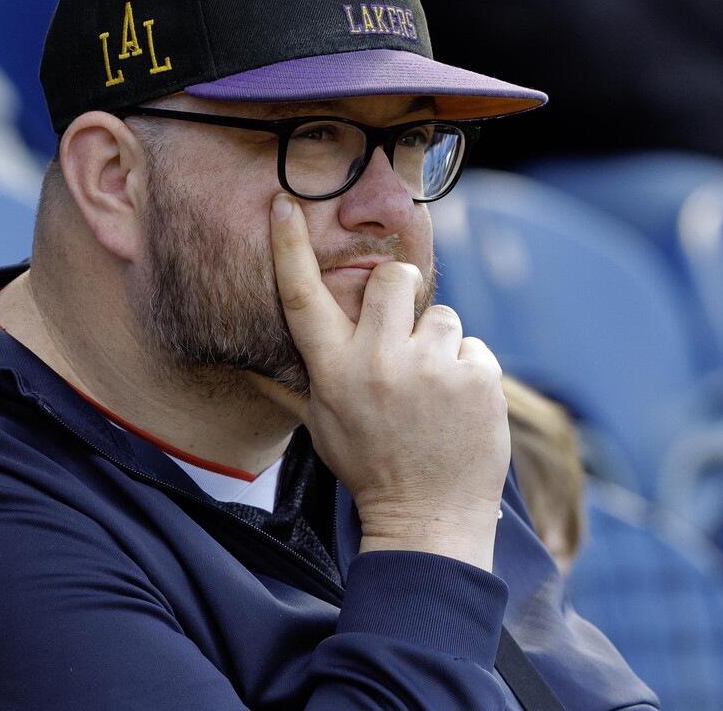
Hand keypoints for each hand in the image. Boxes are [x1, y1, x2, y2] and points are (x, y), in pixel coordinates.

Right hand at [247, 194, 509, 569]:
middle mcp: (377, 362)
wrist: (430, 518)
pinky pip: (474, 347)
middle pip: (391, 277)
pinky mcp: (475, 376)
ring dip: (439, 345)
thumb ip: (294, 383)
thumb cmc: (372, 468)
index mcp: (333, 372)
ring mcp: (430, 368)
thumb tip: (246, 361)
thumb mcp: (322, 426)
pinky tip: (459, 409)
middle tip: (404, 334)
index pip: (302, 297)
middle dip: (400, 293)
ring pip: (440, 314)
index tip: (286, 203)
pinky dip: (470, 373)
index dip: (289, 246)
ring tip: (434, 392)